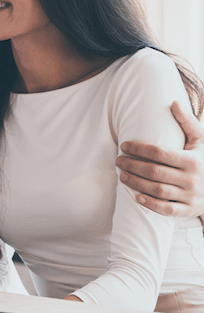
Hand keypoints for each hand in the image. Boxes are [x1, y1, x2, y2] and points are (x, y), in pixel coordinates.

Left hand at [117, 100, 203, 217]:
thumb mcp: (201, 141)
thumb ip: (188, 122)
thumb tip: (173, 102)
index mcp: (192, 160)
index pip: (159, 153)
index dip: (139, 149)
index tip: (124, 146)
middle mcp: (192, 179)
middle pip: (154, 171)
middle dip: (132, 166)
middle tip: (118, 160)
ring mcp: (190, 196)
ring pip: (157, 190)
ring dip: (136, 183)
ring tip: (122, 176)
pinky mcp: (187, 210)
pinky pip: (166, 209)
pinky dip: (150, 204)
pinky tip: (136, 196)